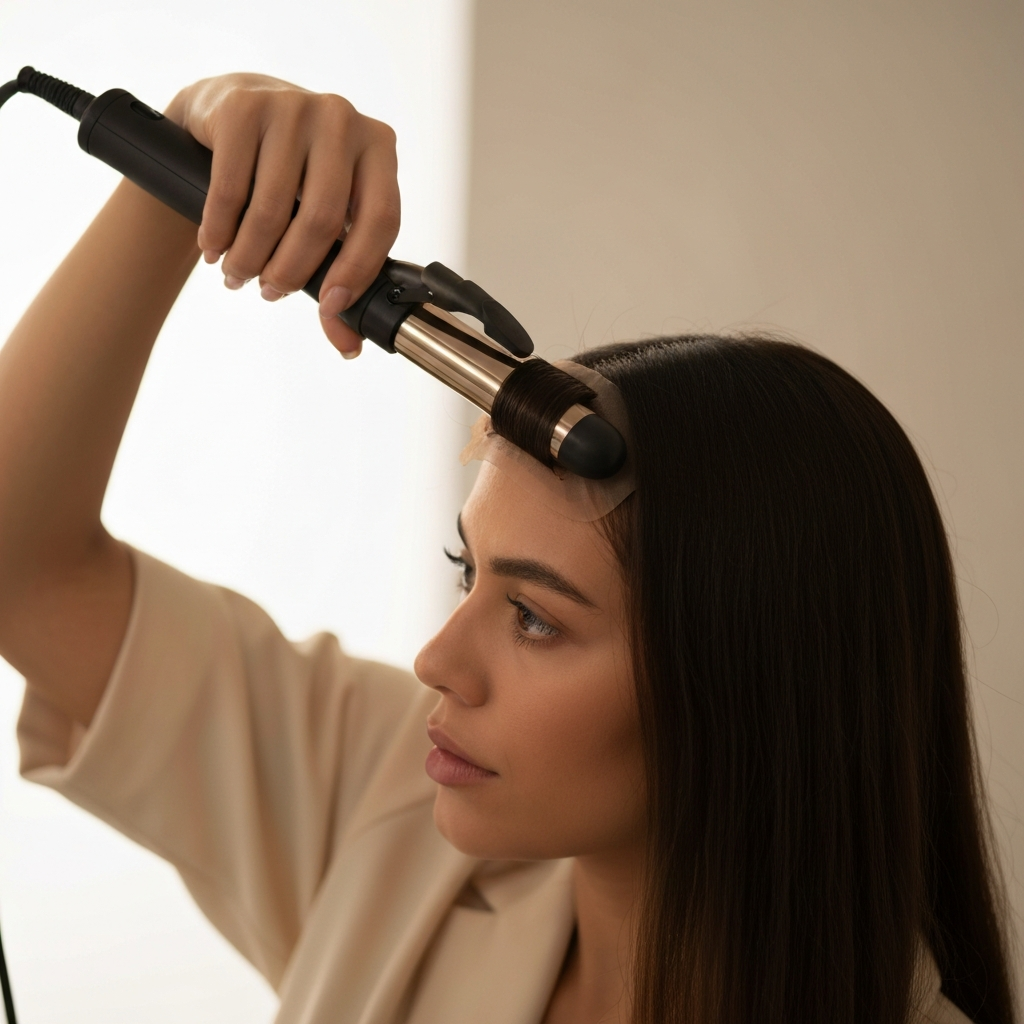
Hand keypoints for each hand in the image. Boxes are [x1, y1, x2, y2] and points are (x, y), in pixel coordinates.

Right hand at [165, 73, 399, 355]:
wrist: (232, 113)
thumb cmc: (291, 177)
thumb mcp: (325, 220)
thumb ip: (338, 278)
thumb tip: (349, 347)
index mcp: (378, 148)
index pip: (382, 220)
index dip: (357, 271)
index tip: (330, 306)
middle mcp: (341, 119)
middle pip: (322, 220)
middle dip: (291, 271)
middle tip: (269, 292)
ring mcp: (292, 107)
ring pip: (272, 210)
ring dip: (250, 258)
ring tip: (238, 275)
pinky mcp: (243, 107)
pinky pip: (230, 189)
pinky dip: (219, 231)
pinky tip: (214, 247)